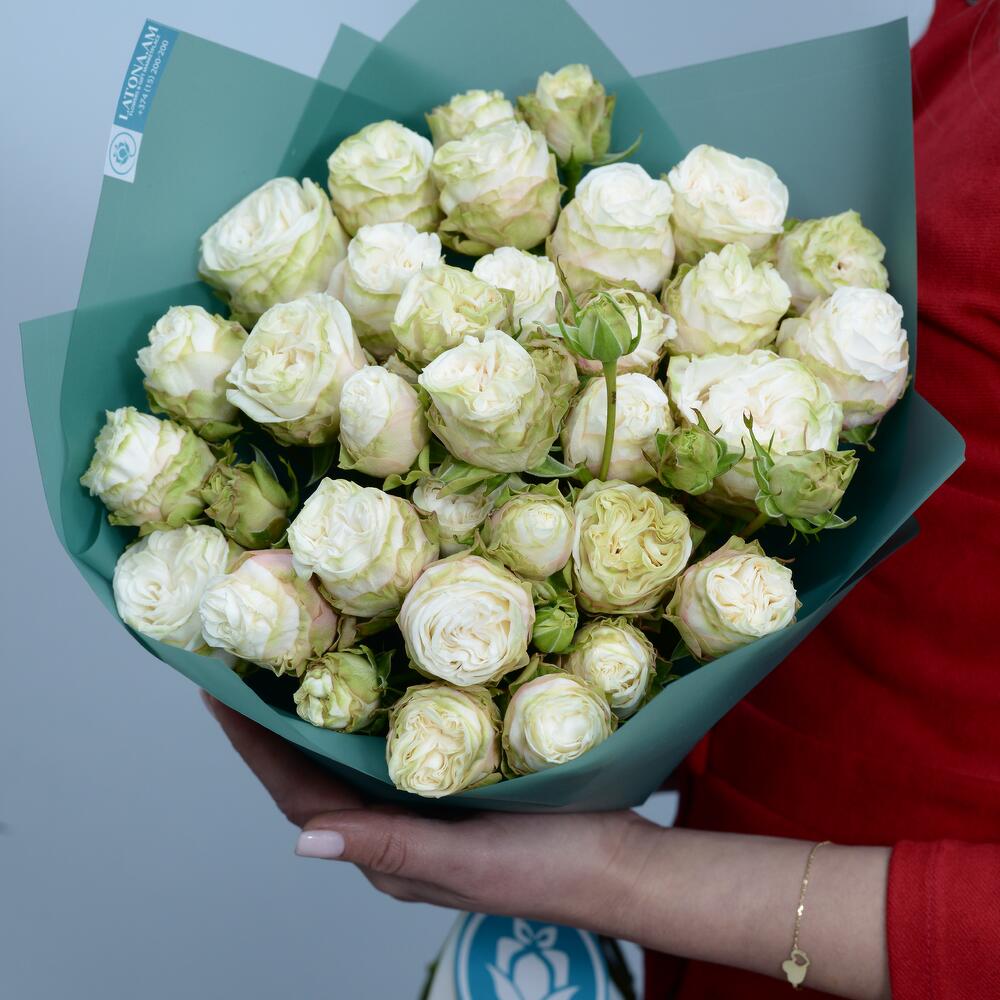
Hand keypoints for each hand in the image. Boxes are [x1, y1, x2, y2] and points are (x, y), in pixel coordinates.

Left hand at [204, 693, 657, 935]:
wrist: (621, 863)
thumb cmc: (549, 866)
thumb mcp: (467, 861)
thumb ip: (390, 847)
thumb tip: (301, 841)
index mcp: (389, 854)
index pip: (300, 796)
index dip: (255, 749)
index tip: (218, 696)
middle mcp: (395, 829)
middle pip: (314, 775)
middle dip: (270, 728)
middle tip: (238, 670)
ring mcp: (424, 807)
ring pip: (349, 761)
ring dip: (309, 720)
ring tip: (282, 670)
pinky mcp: (455, 784)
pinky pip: (391, 748)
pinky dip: (362, 719)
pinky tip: (363, 686)